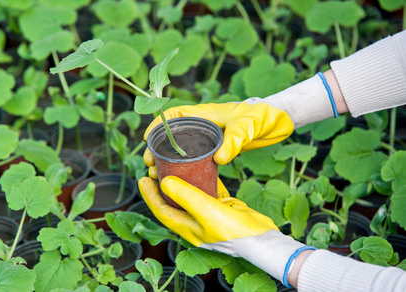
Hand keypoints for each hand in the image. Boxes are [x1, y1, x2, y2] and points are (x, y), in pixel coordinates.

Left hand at [138, 175, 311, 285]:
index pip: (162, 210)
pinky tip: (204, 168)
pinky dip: (205, 180)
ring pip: (191, 196)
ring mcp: (209, 216)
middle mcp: (196, 223)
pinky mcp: (223, 208)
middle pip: (173, 203)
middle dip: (163, 187)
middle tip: (157, 169)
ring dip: (182, 182)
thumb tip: (164, 182)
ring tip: (176, 166)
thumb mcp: (206, 211)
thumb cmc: (234, 231)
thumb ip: (185, 196)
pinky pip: (210, 191)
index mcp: (188, 227)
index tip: (143, 177)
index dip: (150, 195)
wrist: (263, 240)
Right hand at [143, 102, 293, 164]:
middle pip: (172, 135)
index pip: (173, 115)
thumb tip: (219, 159)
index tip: (147, 141)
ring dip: (168, 160)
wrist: (276, 122)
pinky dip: (184, 167)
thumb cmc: (260, 117)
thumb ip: (234, 140)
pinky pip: (194, 157)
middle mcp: (201, 125)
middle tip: (150, 165)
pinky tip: (180, 179)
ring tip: (158, 175)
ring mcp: (207, 138)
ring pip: (181, 148)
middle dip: (158, 148)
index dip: (157, 126)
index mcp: (203, 114)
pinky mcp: (215, 150)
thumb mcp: (247, 126)